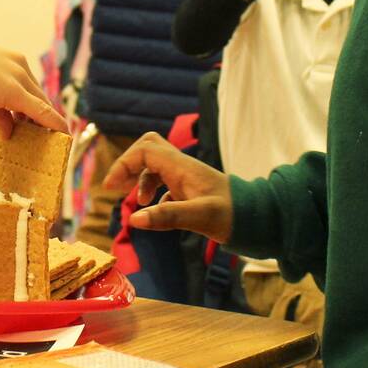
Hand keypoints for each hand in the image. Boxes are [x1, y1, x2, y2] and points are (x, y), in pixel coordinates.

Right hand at [110, 135, 233, 241]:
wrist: (256, 219)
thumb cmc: (232, 215)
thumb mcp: (199, 217)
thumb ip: (167, 217)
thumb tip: (134, 219)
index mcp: (182, 167)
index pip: (144, 151)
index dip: (123, 164)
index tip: (110, 188)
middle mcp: (182, 168)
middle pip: (148, 148)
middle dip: (130, 164)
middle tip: (119, 186)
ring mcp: (187, 177)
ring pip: (156, 165)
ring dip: (142, 180)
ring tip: (141, 202)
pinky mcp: (191, 190)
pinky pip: (166, 182)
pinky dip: (155, 194)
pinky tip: (159, 213)